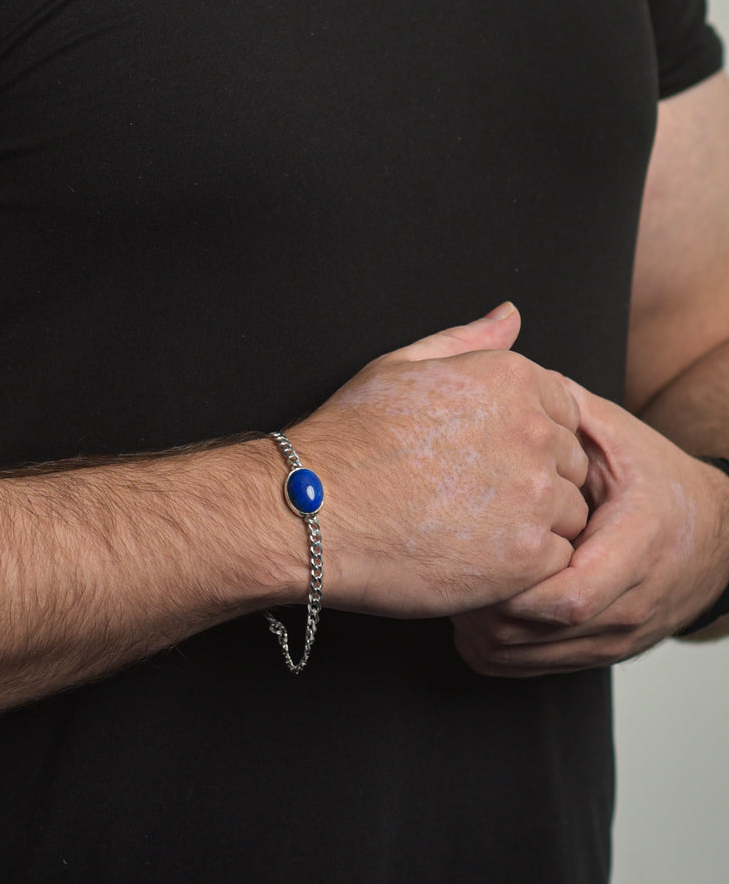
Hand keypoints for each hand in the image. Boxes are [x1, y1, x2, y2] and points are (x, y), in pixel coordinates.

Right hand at [289, 303, 588, 617]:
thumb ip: (467, 340)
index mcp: (510, 379)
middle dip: (533, 484)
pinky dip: (523, 568)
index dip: (525, 443)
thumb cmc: (347, 441)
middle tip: (469, 501)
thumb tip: (511, 316)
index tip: (481, 462)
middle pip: (571, 465)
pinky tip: (473, 558)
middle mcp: (533, 431)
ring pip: (570, 515)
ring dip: (532, 528)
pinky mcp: (526, 555)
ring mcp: (534, 496)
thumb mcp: (398, 366)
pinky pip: (557, 562)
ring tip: (469, 532)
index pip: (563, 413)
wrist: (312, 514)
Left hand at [452, 380, 728, 676]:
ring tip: (450, 582)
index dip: (511, 584)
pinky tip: (470, 608)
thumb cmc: (659, 482)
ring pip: (521, 658)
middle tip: (442, 564)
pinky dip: (487, 645)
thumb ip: (567, 412)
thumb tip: (506, 373)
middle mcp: (631, 604)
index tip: (466, 550)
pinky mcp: (594, 654)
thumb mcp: (621, 438)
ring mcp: (613, 638)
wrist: (719, 541)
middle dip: (477, 606)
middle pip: (534, 632)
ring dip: (473, 627)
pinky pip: (524, 668)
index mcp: (641, 546)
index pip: (572, 595)